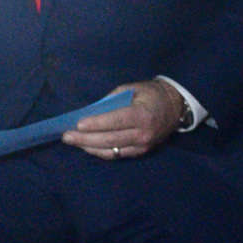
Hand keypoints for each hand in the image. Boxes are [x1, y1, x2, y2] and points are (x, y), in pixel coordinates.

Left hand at [62, 80, 184, 160]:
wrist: (176, 107)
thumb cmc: (152, 94)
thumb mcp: (133, 88)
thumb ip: (112, 99)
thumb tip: (91, 111)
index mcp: (143, 115)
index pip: (115, 121)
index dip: (96, 124)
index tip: (77, 124)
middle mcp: (143, 134)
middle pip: (109, 139)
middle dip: (85, 139)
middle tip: (66, 136)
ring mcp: (142, 145)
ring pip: (111, 150)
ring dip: (89, 147)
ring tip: (73, 141)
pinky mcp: (140, 152)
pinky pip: (116, 154)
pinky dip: (100, 151)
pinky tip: (88, 146)